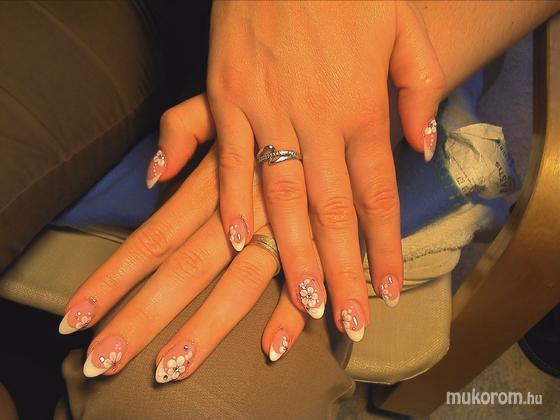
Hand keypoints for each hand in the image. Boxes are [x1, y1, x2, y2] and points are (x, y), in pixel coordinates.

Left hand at [59, 98, 319, 381]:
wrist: (338, 76)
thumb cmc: (272, 94)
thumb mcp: (222, 95)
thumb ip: (183, 127)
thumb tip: (153, 174)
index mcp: (212, 178)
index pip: (153, 237)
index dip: (113, 278)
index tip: (77, 317)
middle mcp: (241, 207)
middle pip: (185, 268)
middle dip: (145, 316)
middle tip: (104, 362)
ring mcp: (282, 223)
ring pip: (240, 281)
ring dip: (208, 327)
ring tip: (172, 368)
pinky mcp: (319, 232)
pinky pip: (305, 277)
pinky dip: (288, 312)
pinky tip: (272, 349)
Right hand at [206, 1, 444, 318]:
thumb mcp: (404, 28)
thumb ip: (418, 89)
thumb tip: (419, 149)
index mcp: (360, 105)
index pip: (377, 194)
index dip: (382, 247)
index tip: (385, 292)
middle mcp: (315, 118)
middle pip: (331, 209)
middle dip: (340, 271)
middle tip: (345, 322)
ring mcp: (266, 110)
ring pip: (280, 196)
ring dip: (290, 253)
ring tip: (300, 303)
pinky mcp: (226, 96)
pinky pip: (228, 158)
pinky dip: (230, 202)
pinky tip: (233, 242)